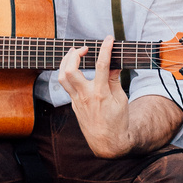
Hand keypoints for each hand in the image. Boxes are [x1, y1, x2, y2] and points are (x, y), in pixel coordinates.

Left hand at [58, 36, 130, 156]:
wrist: (107, 142)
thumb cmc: (117, 121)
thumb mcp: (121, 99)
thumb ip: (115, 80)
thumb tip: (113, 64)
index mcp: (101, 94)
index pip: (101, 65)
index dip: (105, 49)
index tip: (108, 39)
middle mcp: (85, 96)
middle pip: (70, 71)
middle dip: (74, 54)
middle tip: (84, 48)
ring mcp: (77, 101)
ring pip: (62, 77)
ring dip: (65, 62)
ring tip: (74, 54)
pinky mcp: (73, 104)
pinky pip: (65, 86)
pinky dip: (68, 74)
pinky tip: (74, 69)